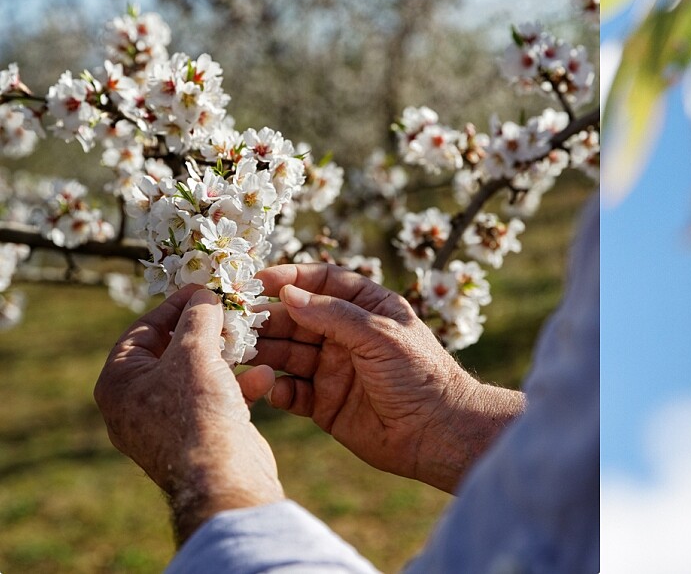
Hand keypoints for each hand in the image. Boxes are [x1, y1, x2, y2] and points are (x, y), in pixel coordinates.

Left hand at [94, 286, 284, 543]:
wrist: (222, 477)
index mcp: (118, 383)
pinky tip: (263, 376)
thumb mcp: (194, 352)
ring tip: (251, 339)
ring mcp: (168, 423)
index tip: (204, 288)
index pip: (142, 330)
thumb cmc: (197, 412)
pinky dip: (238, 385)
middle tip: (232, 310)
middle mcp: (136, 404)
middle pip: (172, 351)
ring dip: (228, 356)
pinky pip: (215, 400)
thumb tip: (203, 295)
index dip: (174, 305)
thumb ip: (198, 317)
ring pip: (198, 374)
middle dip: (207, 330)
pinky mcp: (200, 436)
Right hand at [252, 264, 524, 492]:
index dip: (292, 278)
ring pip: (286, 353)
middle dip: (266, 317)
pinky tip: (264, 386)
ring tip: (236, 350)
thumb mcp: (380, 334)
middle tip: (234, 320)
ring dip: (262, 351)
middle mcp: (346, 336)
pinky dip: (272, 388)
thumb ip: (332, 314)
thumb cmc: (420, 373)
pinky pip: (289, 391)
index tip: (258, 279)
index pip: (323, 283)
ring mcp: (332, 370)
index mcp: (367, 309)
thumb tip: (288, 294)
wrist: (436, 431)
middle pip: (296, 318)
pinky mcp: (324, 404)